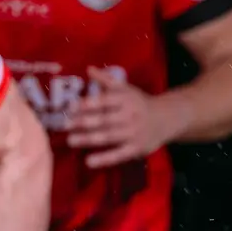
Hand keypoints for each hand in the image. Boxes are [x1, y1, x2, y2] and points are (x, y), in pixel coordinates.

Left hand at [67, 67, 182, 168]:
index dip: (88, 104)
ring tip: (70, 141)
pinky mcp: (137, 148)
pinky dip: (104, 159)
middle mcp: (130, 115)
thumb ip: (106, 80)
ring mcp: (134, 133)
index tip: (70, 107)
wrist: (167, 119)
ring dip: (89, 139)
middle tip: (64, 125)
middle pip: (104, 120)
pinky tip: (88, 162)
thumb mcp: (126, 89)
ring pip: (109, 136)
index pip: (105, 101)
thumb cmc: (139, 102)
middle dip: (84, 122)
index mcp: (126, 99)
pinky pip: (119, 154)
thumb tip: (88, 68)